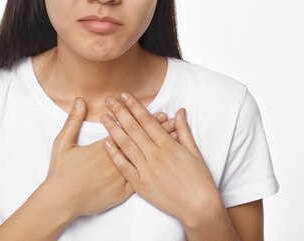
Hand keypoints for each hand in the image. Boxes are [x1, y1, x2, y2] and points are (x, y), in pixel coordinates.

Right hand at [44, 97, 178, 218]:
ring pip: (144, 161)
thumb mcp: (63, 142)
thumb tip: (80, 100)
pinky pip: (140, 181)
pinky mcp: (121, 193)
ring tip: (172, 140)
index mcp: (103, 147)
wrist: (61, 201)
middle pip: (140, 143)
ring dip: (158, 150)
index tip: (159, 113)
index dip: (145, 122)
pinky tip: (164, 166)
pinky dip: (152, 171)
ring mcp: (120, 178)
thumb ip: (73, 120)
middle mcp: (115, 161)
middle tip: (171, 122)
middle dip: (157, 131)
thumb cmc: (61, 173)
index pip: (129, 130)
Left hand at [100, 92, 219, 226]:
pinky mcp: (141, 185)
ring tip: (104, 116)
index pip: (147, 120)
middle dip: (120, 112)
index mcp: (169, 145)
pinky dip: (114, 154)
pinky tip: (106, 143)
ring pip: (126, 145)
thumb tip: (180, 111)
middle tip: (109, 99)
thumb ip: (184, 130)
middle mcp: (156, 155)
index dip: (134, 106)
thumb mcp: (194, 152)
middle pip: (134, 129)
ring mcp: (147, 170)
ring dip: (113, 129)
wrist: (199, 207)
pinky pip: (124, 167)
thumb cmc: (199, 180)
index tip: (124, 95)